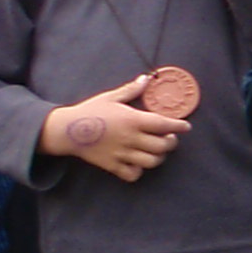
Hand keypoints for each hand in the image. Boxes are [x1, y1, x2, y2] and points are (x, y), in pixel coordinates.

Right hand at [40, 74, 187, 180]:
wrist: (65, 130)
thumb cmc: (89, 111)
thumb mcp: (111, 97)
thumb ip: (131, 90)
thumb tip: (147, 78)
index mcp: (132, 120)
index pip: (164, 124)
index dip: (179, 126)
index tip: (186, 126)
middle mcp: (130, 138)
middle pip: (163, 146)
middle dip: (171, 142)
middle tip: (169, 138)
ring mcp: (121, 153)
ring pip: (152, 161)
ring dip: (158, 157)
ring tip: (156, 150)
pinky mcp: (112, 165)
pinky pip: (133, 174)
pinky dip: (139, 171)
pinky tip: (138, 163)